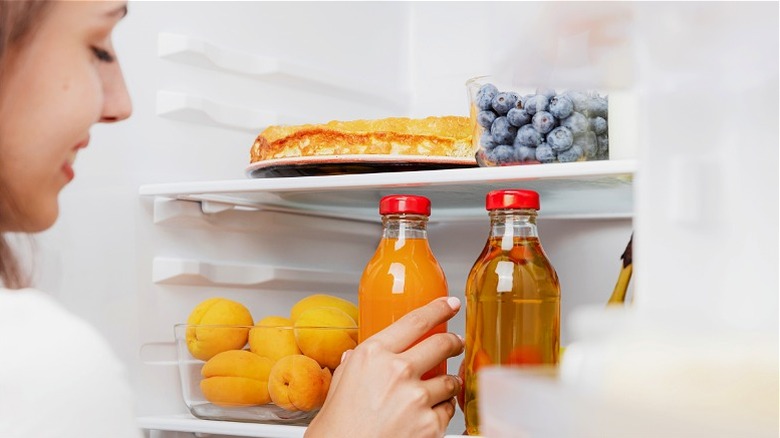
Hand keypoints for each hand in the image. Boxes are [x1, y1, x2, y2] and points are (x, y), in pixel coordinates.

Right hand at [305, 297, 463, 437]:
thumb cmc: (336, 429)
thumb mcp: (337, 386)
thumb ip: (352, 366)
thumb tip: (355, 357)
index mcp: (373, 355)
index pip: (415, 321)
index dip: (439, 309)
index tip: (451, 304)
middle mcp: (397, 371)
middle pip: (441, 344)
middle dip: (454, 342)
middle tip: (456, 343)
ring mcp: (417, 398)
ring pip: (449, 380)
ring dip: (448, 383)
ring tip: (439, 388)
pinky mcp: (430, 424)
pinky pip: (448, 410)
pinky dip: (443, 411)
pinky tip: (429, 415)